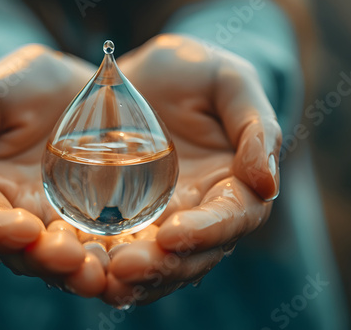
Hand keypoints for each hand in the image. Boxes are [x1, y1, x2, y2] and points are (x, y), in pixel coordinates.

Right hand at [0, 45, 108, 296]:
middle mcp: (25, 215)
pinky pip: (108, 245)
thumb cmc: (24, 85)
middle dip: (48, 262)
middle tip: (72, 259)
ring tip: (102, 275)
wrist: (76, 84)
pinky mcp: (102, 218)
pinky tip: (137, 257)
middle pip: (28, 254)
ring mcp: (65, 220)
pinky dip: (118, 256)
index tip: (26, 228)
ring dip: (83, 272)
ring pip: (69, 260)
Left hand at [97, 34, 281, 306]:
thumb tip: (267, 183)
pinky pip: (122, 248)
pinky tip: (82, 268)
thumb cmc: (195, 72)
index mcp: (233, 183)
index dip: (208, 232)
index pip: (233, 218)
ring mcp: (163, 218)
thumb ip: (256, 127)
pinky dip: (105, 264)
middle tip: (125, 267)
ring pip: (157, 263)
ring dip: (133, 278)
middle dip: (162, 266)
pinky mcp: (128, 217)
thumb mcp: (229, 82)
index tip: (173, 235)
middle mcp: (200, 211)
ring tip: (102, 278)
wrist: (148, 75)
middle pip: (192, 254)